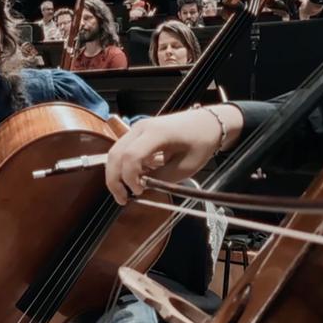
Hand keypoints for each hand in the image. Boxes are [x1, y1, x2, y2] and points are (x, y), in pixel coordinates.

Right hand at [105, 107, 238, 204]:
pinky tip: (135, 179)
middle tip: (122, 199)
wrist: (208, 122)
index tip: (138, 192)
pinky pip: (123, 150)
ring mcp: (138, 129)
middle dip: (114, 179)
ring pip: (115, 152)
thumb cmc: (201, 142)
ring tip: (125, 193)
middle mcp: (141, 127)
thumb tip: (142, 187)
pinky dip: (123, 167)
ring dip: (116, 174)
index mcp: (156, 133)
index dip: (130, 177)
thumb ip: (161, 178)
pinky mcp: (139, 133)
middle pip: (116, 154)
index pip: (131, 156)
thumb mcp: (186, 167)